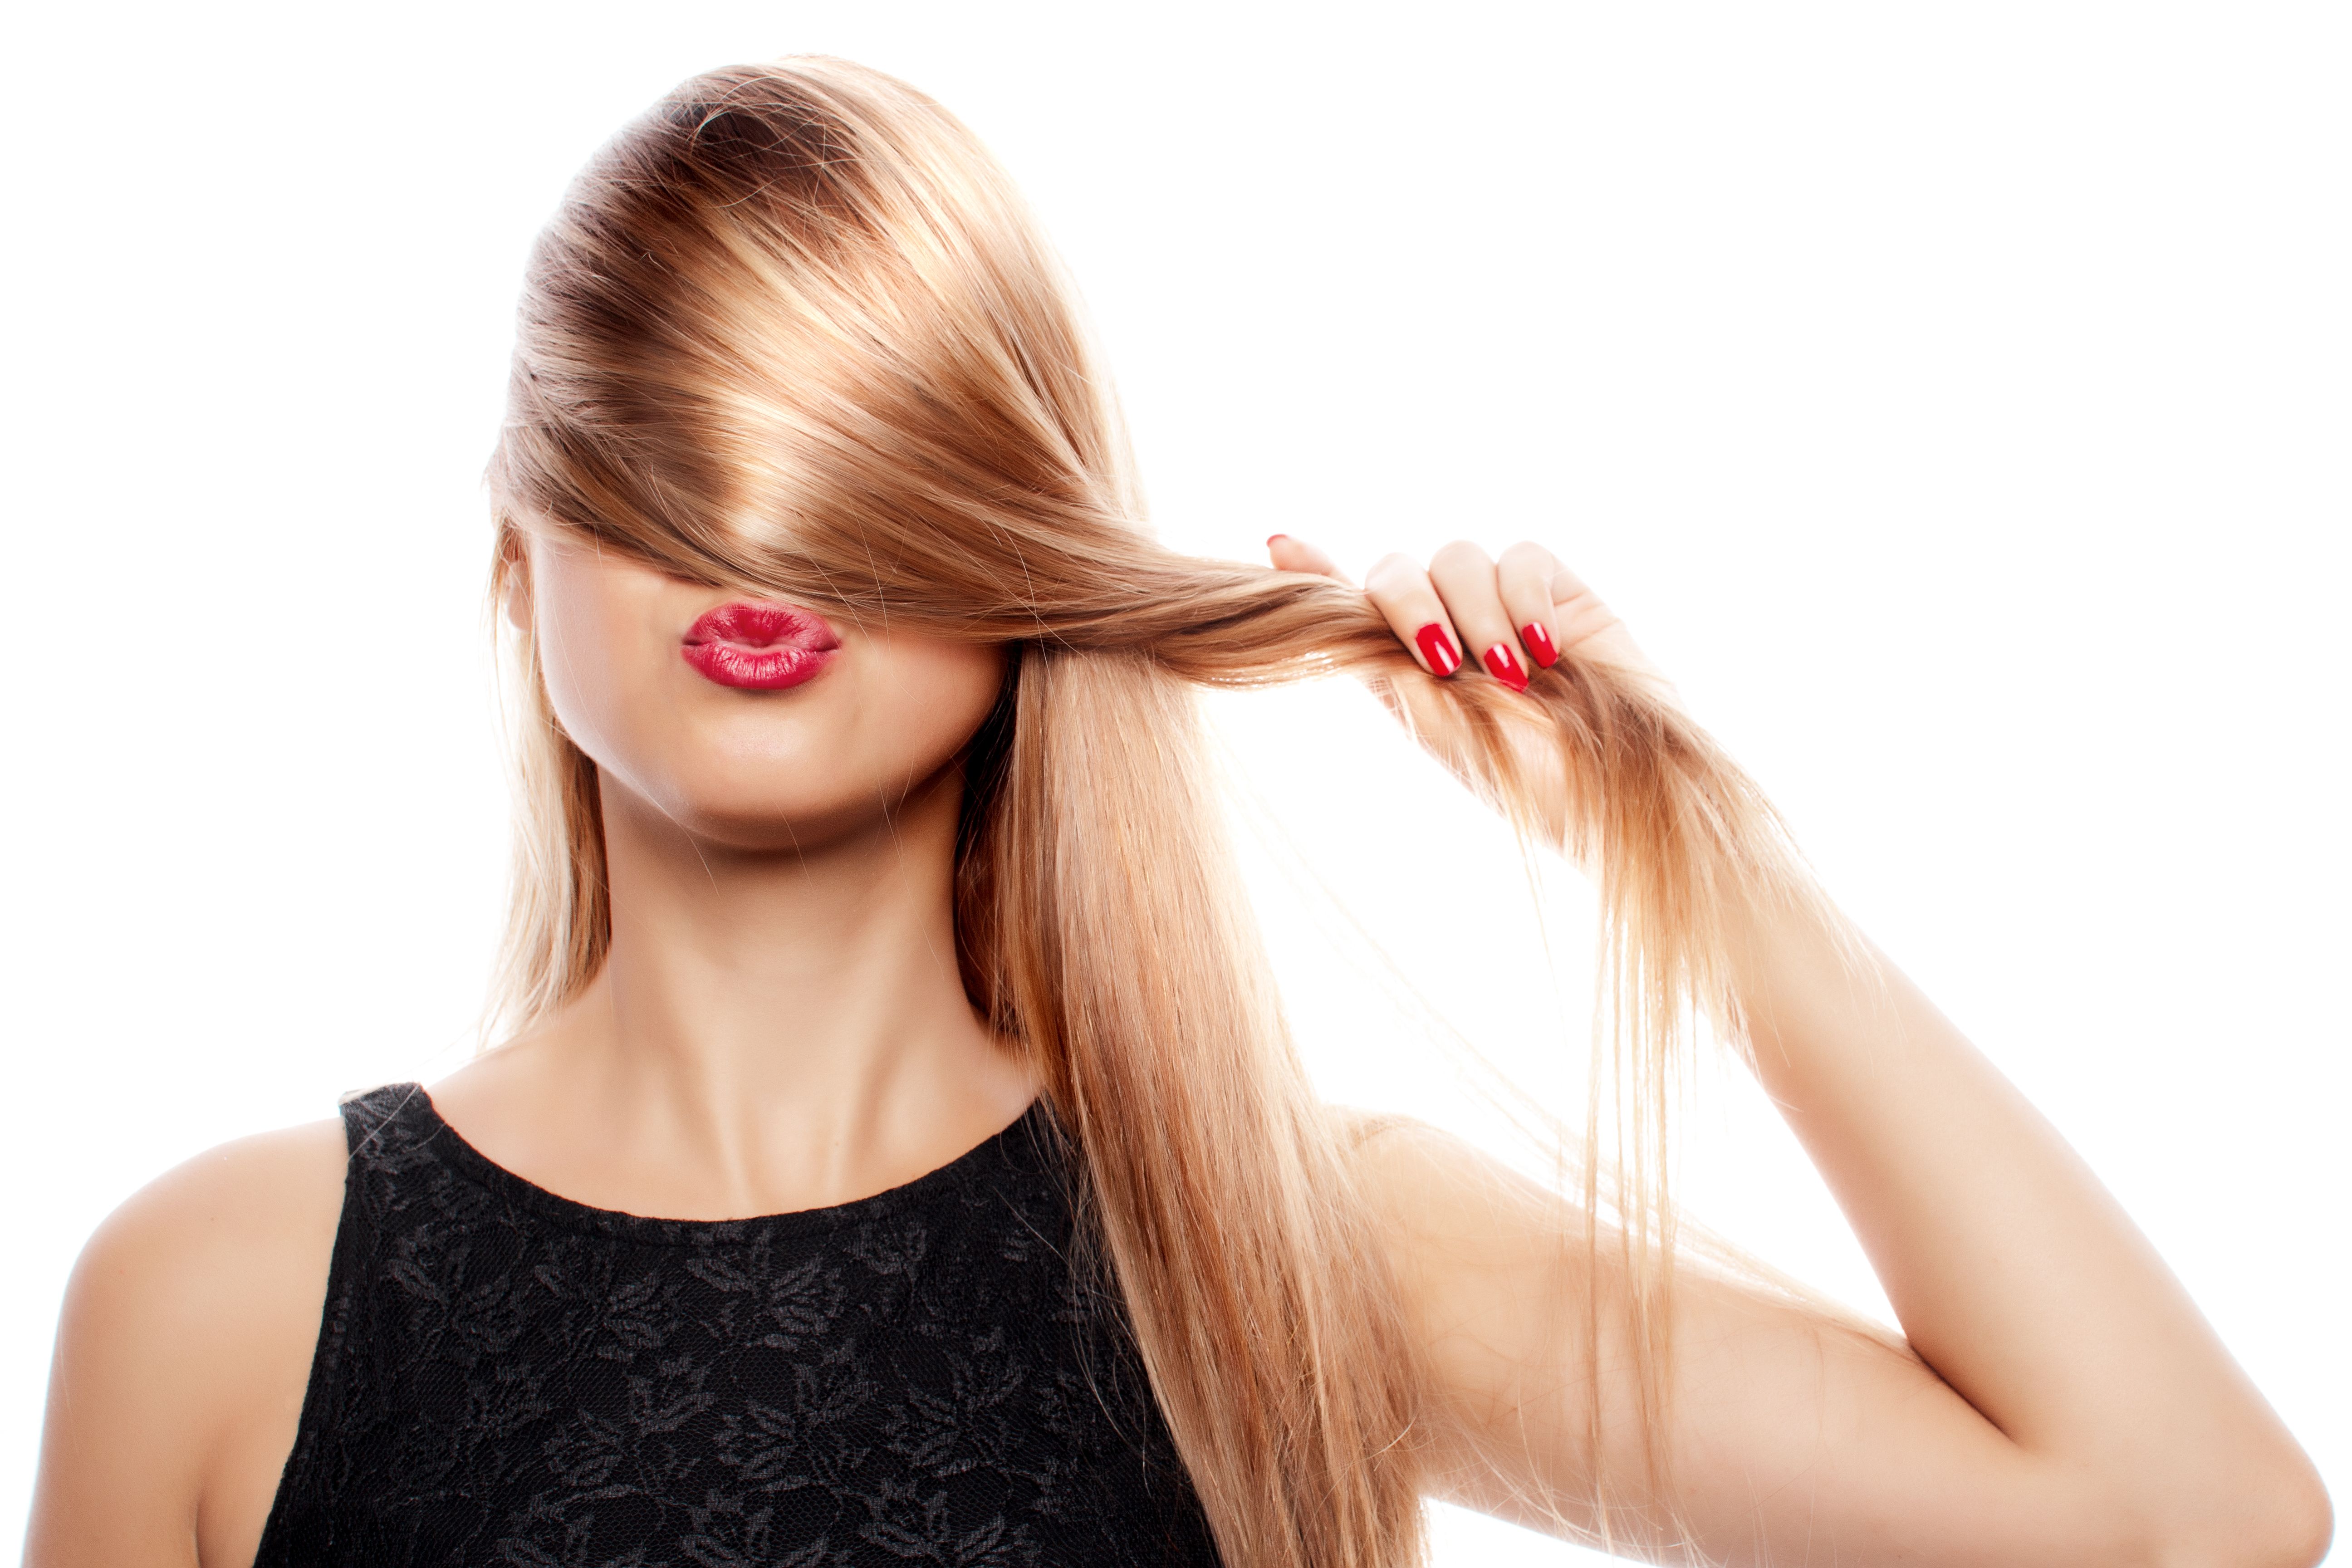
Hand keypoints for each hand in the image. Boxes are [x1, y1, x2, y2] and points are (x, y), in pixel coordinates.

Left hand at [1266, 534, 1677, 840]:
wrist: (1614, 791)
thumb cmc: (1526, 780)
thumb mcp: (1444, 733)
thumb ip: (1389, 675)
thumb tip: (1344, 637)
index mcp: (1405, 667)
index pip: (1351, 607)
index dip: (1315, 572)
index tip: (1278, 547)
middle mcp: (1447, 628)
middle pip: (1399, 571)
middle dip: (1409, 605)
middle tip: (1440, 659)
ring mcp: (1501, 606)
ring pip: (1459, 559)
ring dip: (1477, 613)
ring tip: (1512, 675)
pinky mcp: (1557, 591)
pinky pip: (1523, 558)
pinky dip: (1527, 598)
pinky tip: (1547, 649)